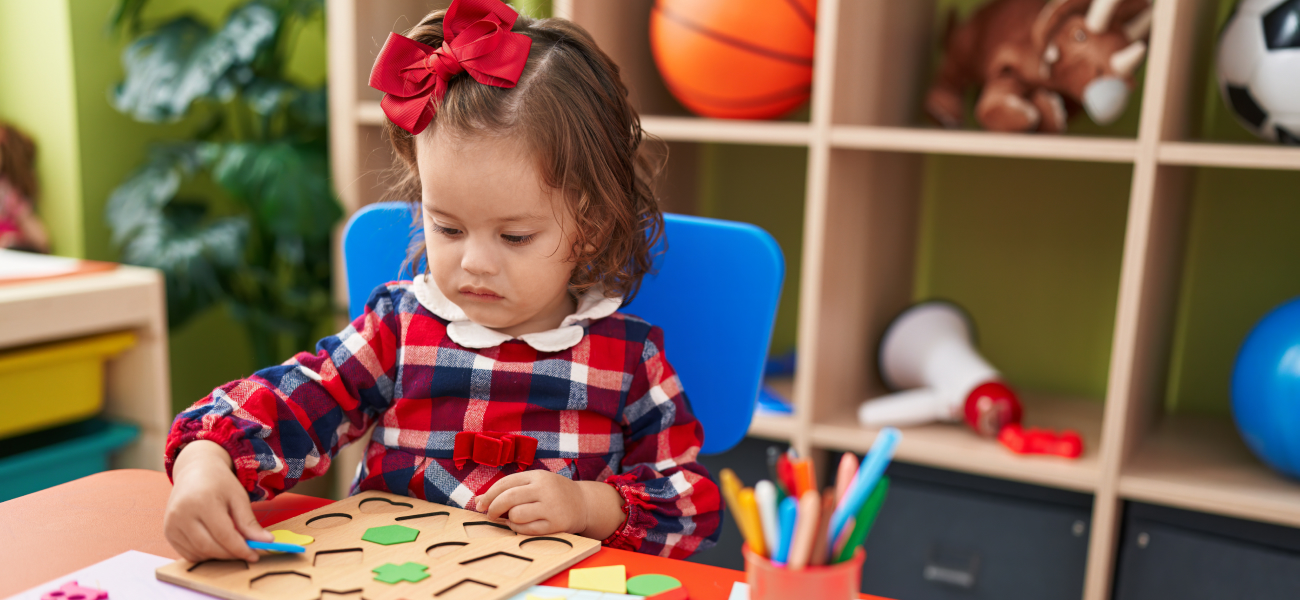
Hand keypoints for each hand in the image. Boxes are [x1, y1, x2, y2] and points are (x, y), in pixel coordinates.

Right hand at [164, 440, 273, 562]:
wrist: (195, 470)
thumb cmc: (219, 482)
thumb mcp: (238, 497)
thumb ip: (249, 522)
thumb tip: (266, 542)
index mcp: (202, 502)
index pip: (224, 534)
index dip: (241, 549)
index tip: (255, 555)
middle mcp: (182, 514)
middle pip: (209, 547)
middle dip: (230, 554)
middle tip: (246, 553)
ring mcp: (171, 524)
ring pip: (199, 553)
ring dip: (218, 555)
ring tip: (231, 544)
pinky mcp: (168, 532)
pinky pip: (188, 553)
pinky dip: (204, 554)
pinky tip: (215, 544)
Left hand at [477, 470, 625, 539]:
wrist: (584, 504)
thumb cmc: (553, 493)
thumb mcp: (533, 485)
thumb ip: (507, 490)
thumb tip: (476, 501)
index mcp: (537, 476)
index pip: (505, 483)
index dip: (488, 495)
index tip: (480, 505)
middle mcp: (544, 489)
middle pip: (507, 498)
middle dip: (493, 508)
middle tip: (490, 515)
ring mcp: (551, 507)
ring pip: (516, 515)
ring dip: (508, 519)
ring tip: (509, 519)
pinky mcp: (556, 524)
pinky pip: (527, 530)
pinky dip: (518, 529)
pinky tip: (519, 526)